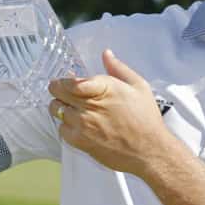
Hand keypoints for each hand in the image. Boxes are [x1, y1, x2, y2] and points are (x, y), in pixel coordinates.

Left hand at [48, 49, 172, 176]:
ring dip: (61, 106)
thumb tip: (106, 54)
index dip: (65, 80)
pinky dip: (65, 125)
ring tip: (72, 107)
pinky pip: (61, 129)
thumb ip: (118, 68)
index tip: (68, 80)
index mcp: (103, 89)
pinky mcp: (80, 141)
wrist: (149, 150)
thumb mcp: (138, 86)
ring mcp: (83, 124)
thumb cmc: (146, 118)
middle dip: (58, 88)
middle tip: (63, 90)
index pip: (69, 81)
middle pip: (57, 92)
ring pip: (55, 109)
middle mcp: (90, 106)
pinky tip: (77, 124)